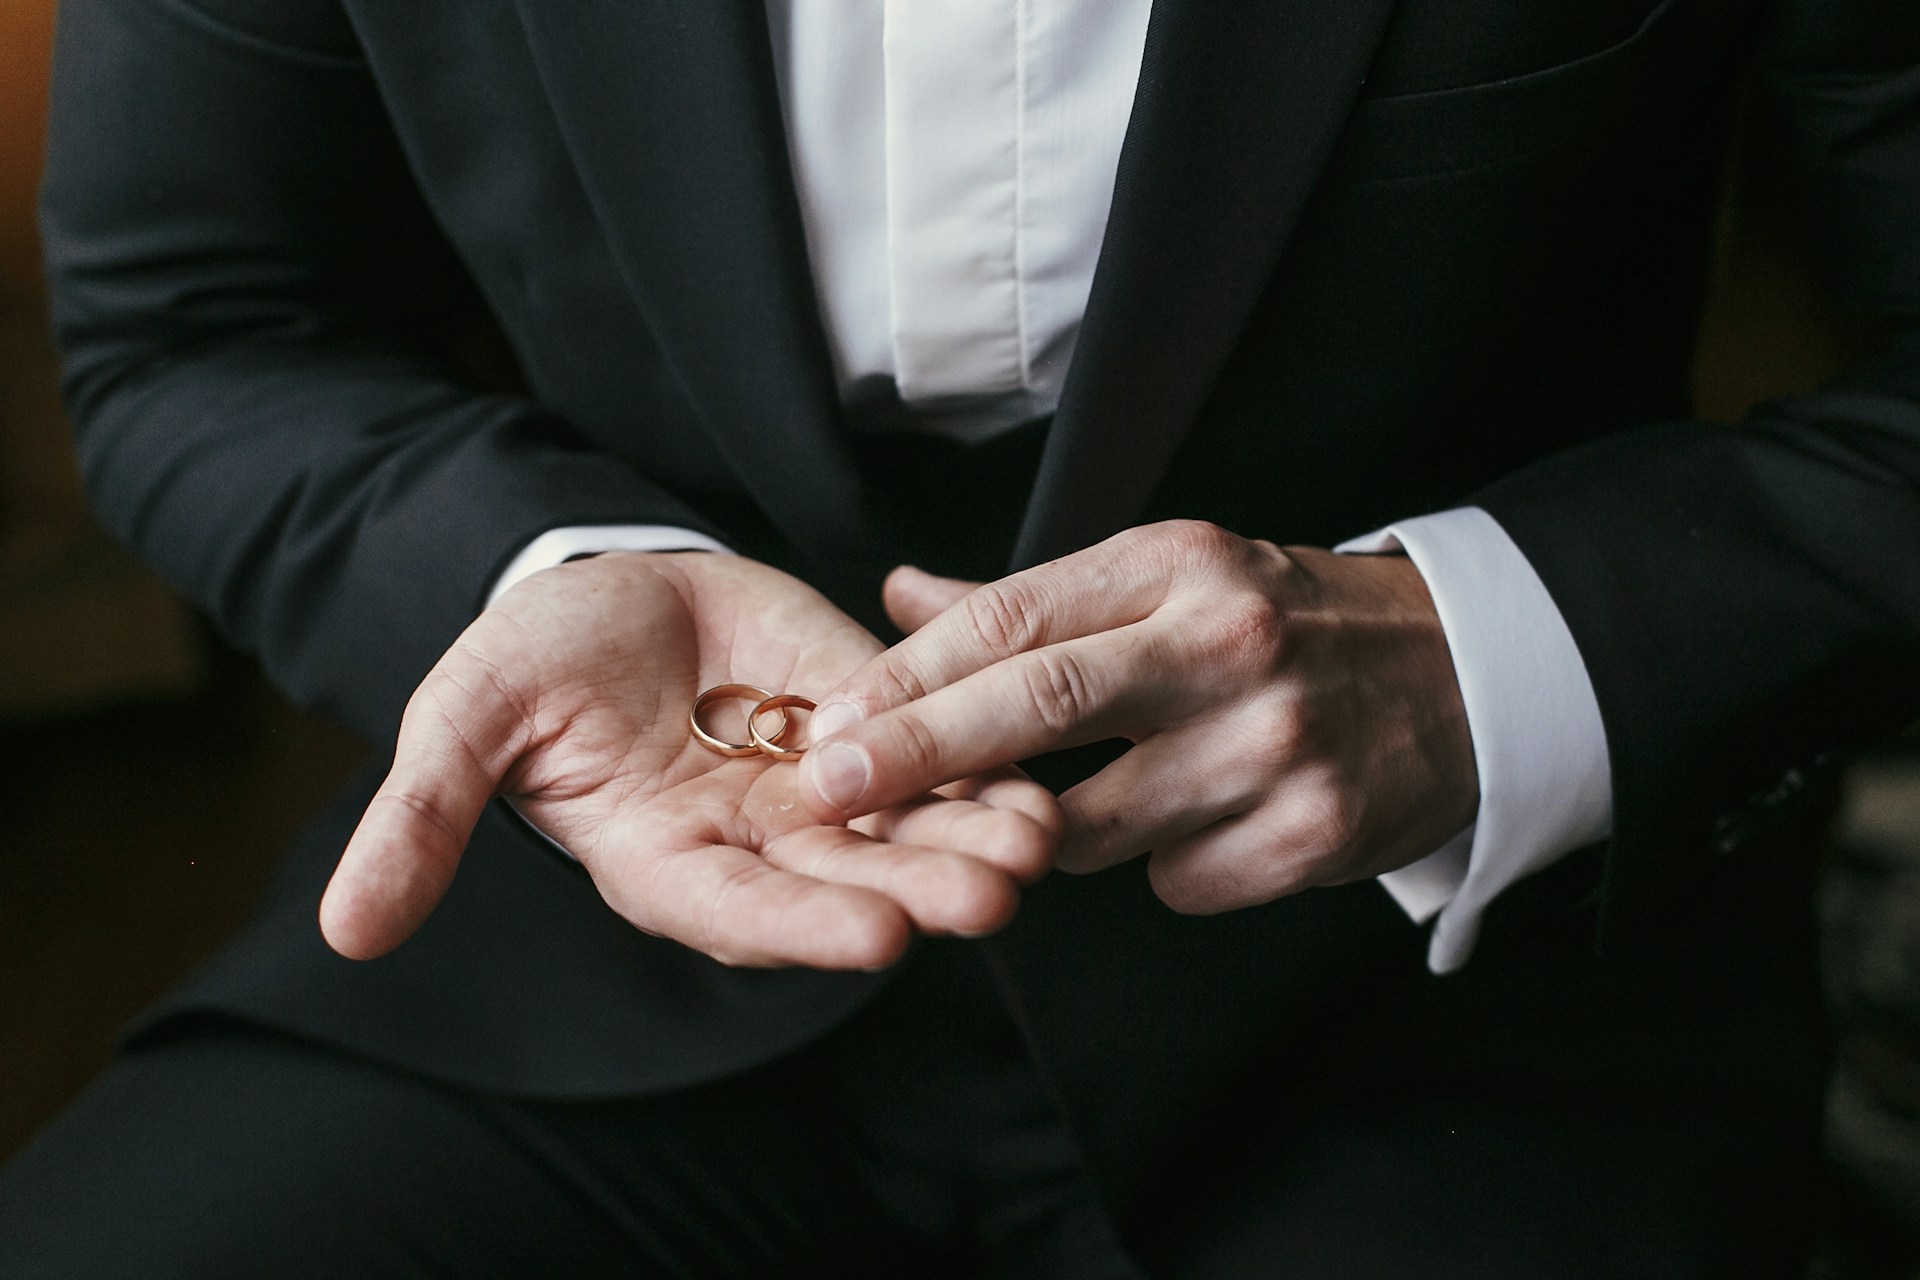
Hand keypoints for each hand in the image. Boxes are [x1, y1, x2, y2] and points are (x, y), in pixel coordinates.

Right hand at [319, 553, 1057, 968]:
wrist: (608, 585)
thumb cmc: (532, 656)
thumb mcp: (466, 719)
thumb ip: (421, 817)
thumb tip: (345, 936)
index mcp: (662, 860)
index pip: (736, 912)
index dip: (802, 928)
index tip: (876, 938)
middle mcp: (753, 846)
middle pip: (843, 885)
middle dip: (917, 890)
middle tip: (991, 895)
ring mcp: (817, 791)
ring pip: (903, 831)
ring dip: (970, 840)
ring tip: (1036, 839)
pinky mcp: (868, 726)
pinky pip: (933, 760)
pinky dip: (983, 772)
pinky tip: (1039, 778)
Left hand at [797, 520, 1477, 913]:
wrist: (1462, 673)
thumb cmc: (1282, 622)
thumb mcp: (1169, 577)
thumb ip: (1031, 601)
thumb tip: (898, 594)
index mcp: (1178, 565)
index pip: (1013, 617)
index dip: (910, 675)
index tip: (834, 722)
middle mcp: (1226, 645)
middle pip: (1040, 708)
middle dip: (918, 754)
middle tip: (827, 791)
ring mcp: (1274, 744)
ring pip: (1092, 825)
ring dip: (1050, 833)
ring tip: (1087, 803)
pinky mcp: (1312, 835)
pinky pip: (1174, 883)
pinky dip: (1161, 866)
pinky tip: (1203, 822)